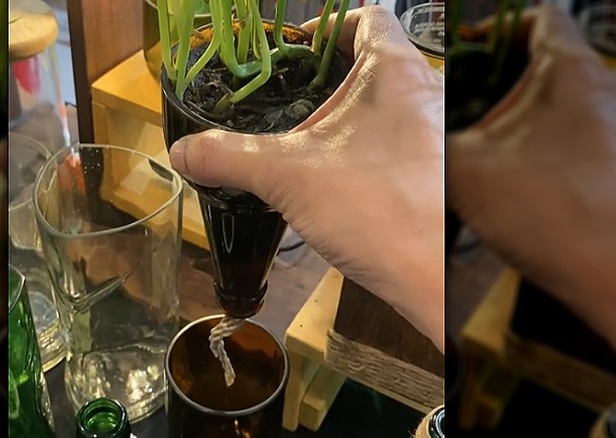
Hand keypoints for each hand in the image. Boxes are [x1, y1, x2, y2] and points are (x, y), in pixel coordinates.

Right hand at [168, 6, 444, 350]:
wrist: (434, 278)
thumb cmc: (377, 209)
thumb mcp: (287, 176)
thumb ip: (229, 156)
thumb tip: (183, 151)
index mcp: (393, 71)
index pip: (365, 18)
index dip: (324, 29)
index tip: (293, 54)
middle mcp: (426, 93)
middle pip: (373, 62)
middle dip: (329, 80)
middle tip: (291, 103)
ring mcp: (439, 133)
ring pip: (387, 105)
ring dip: (349, 117)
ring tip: (309, 144)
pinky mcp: (438, 170)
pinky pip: (399, 140)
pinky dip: (367, 148)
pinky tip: (339, 179)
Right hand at [446, 6, 615, 347]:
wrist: (609, 276)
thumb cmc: (545, 210)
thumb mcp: (466, 170)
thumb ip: (430, 134)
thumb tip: (396, 124)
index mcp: (567, 71)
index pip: (536, 16)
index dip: (492, 28)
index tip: (460, 54)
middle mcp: (597, 87)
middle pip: (541, 55)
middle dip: (494, 72)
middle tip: (453, 98)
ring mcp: (606, 123)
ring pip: (550, 95)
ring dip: (510, 107)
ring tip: (468, 134)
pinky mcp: (605, 157)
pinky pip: (560, 128)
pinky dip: (528, 135)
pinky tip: (498, 167)